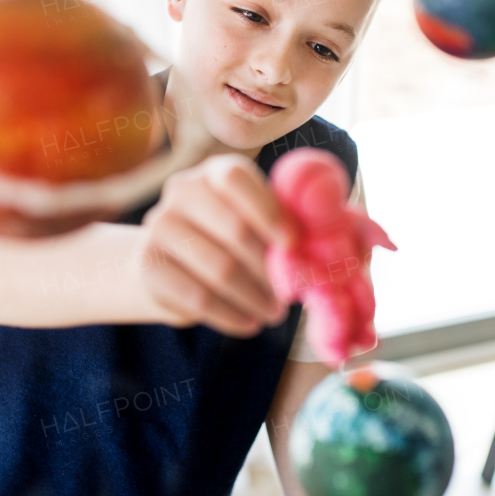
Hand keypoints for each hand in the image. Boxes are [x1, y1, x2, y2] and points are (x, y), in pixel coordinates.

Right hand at [138, 153, 293, 337]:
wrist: (165, 267)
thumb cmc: (226, 242)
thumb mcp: (256, 223)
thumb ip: (293, 223)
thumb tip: (347, 237)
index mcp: (213, 172)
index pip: (237, 180)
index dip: (269, 211)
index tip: (294, 244)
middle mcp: (181, 191)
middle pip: (234, 230)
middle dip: (269, 268)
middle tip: (291, 296)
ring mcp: (158, 226)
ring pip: (219, 269)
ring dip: (254, 298)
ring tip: (273, 313)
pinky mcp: (147, 265)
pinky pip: (198, 297)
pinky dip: (230, 315)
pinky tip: (248, 323)